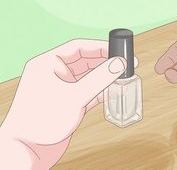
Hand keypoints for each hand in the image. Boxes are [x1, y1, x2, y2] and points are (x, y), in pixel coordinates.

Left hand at [0, 39, 127, 168]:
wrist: (30, 149)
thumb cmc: (43, 120)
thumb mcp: (75, 96)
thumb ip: (99, 79)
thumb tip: (119, 64)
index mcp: (48, 63)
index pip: (78, 47)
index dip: (100, 47)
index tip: (119, 50)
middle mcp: (55, 73)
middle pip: (86, 62)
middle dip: (105, 63)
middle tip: (125, 64)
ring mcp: (63, 88)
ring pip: (89, 77)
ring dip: (105, 78)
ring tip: (124, 78)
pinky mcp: (70, 101)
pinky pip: (89, 91)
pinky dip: (102, 91)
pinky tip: (115, 91)